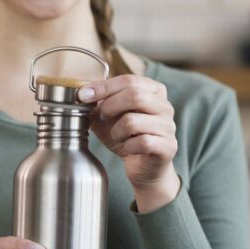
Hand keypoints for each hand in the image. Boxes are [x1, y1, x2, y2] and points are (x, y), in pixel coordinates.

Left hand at [78, 75, 180, 210]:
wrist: (143, 167)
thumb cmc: (127, 137)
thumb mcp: (108, 118)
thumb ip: (97, 104)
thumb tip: (81, 94)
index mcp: (154, 91)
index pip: (129, 80)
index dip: (103, 87)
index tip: (83, 95)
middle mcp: (165, 106)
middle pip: (134, 96)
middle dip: (110, 107)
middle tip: (102, 117)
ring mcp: (168, 126)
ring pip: (133, 121)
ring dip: (116, 131)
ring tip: (117, 136)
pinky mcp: (168, 146)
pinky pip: (142, 142)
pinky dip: (128, 146)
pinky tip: (129, 148)